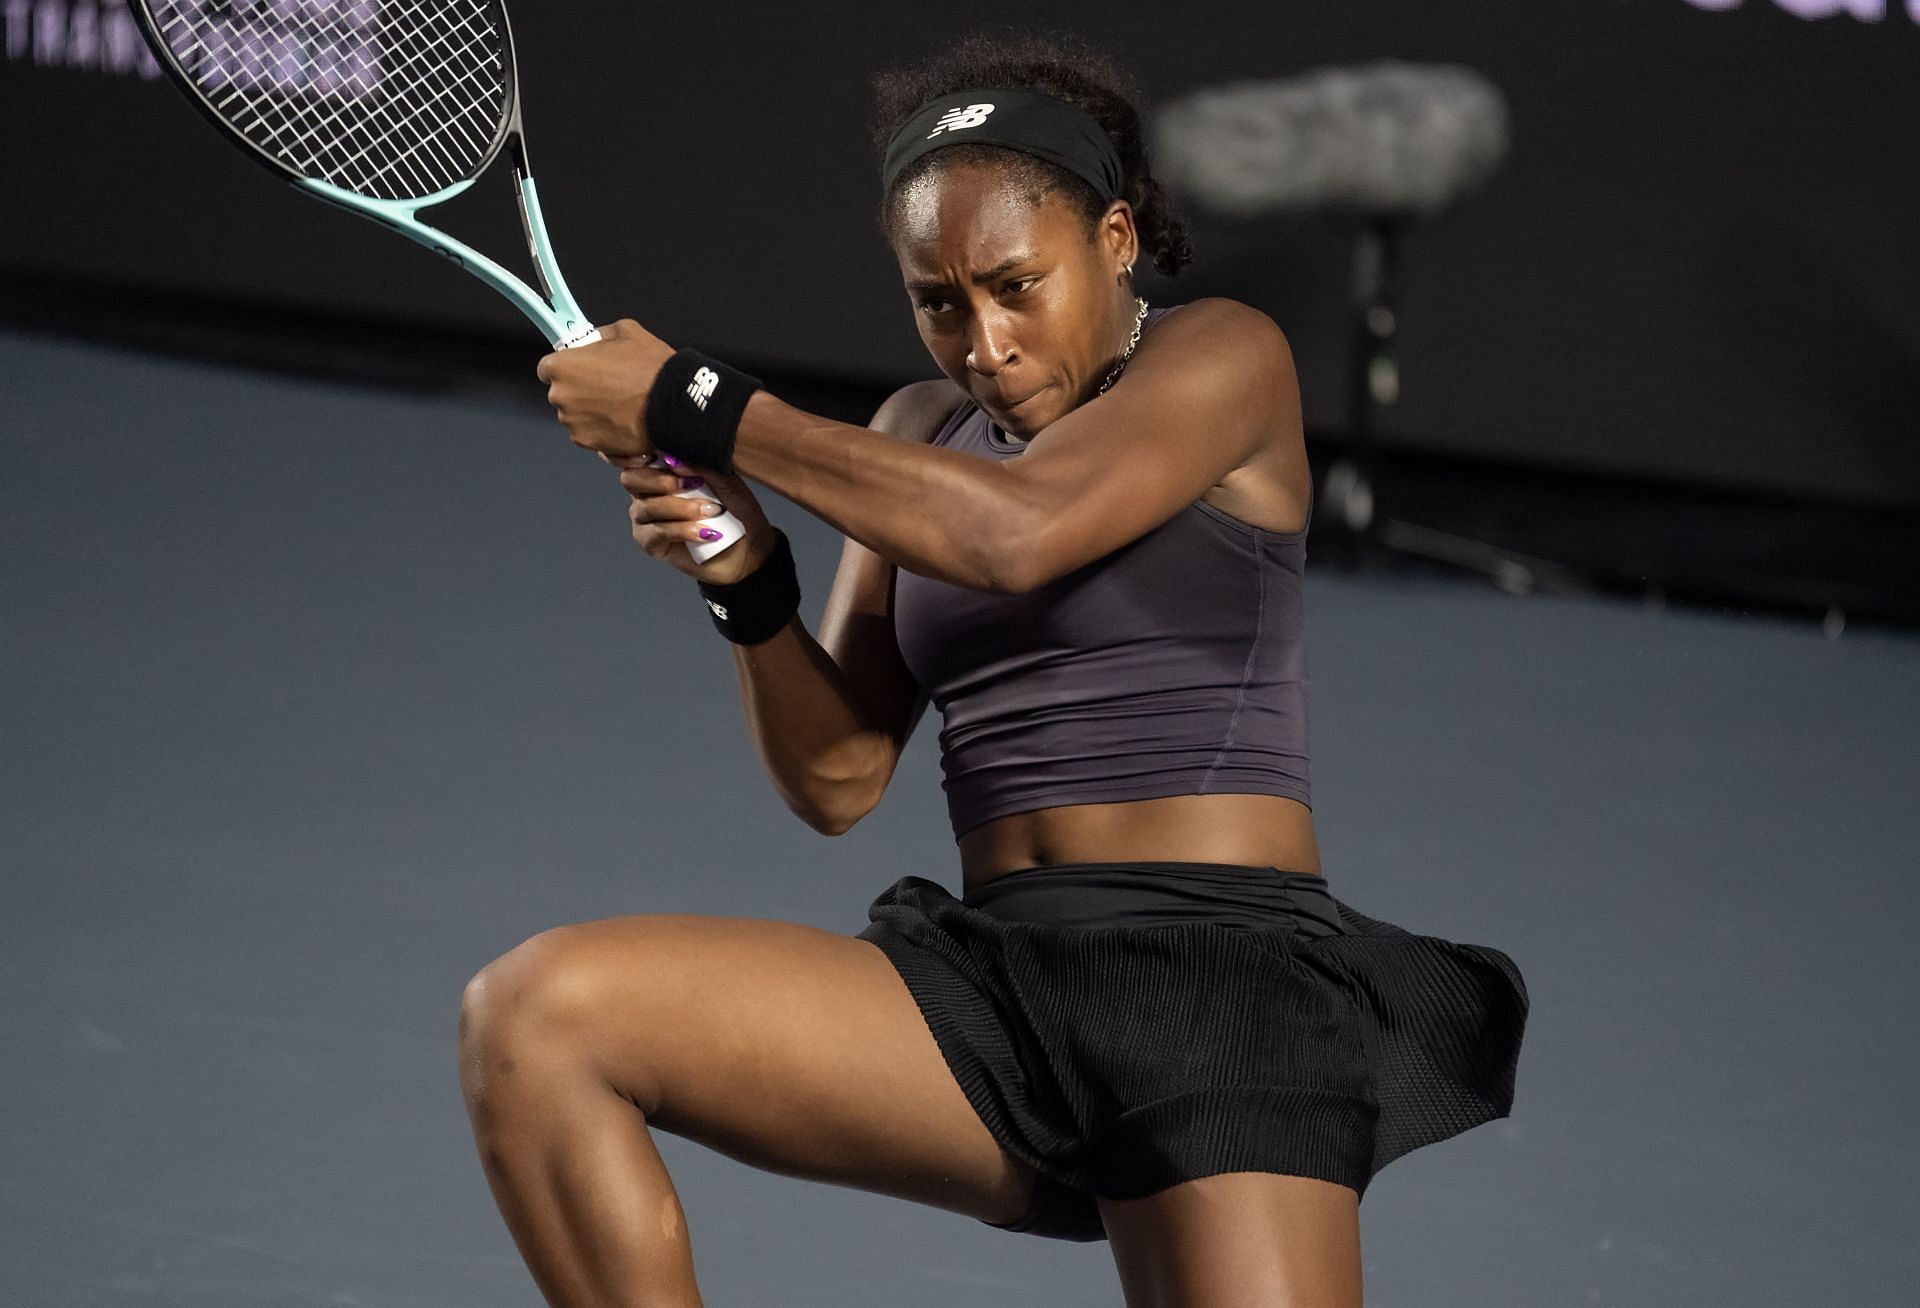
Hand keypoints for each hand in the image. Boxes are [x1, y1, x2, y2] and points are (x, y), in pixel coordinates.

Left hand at [535, 318, 667, 459]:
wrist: (672, 406)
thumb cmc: (650, 369)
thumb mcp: (627, 331)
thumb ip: (602, 335)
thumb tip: (597, 341)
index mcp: (562, 366)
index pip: (547, 368)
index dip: (567, 367)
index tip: (580, 369)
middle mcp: (561, 396)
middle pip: (563, 393)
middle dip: (581, 390)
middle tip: (609, 386)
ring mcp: (573, 422)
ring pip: (576, 415)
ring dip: (591, 411)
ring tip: (619, 406)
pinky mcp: (588, 443)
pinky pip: (589, 434)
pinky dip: (601, 430)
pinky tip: (622, 421)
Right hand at [613, 456, 778, 583]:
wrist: (749, 547)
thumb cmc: (736, 509)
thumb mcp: (725, 480)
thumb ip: (701, 466)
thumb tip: (674, 460)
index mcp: (660, 472)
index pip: (637, 458)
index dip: (638, 454)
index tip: (658, 454)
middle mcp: (646, 494)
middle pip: (631, 480)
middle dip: (659, 480)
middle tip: (691, 484)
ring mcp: (646, 520)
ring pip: (647, 508)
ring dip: (681, 508)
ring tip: (712, 511)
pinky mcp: (652, 544)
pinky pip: (658, 533)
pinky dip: (682, 530)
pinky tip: (703, 533)